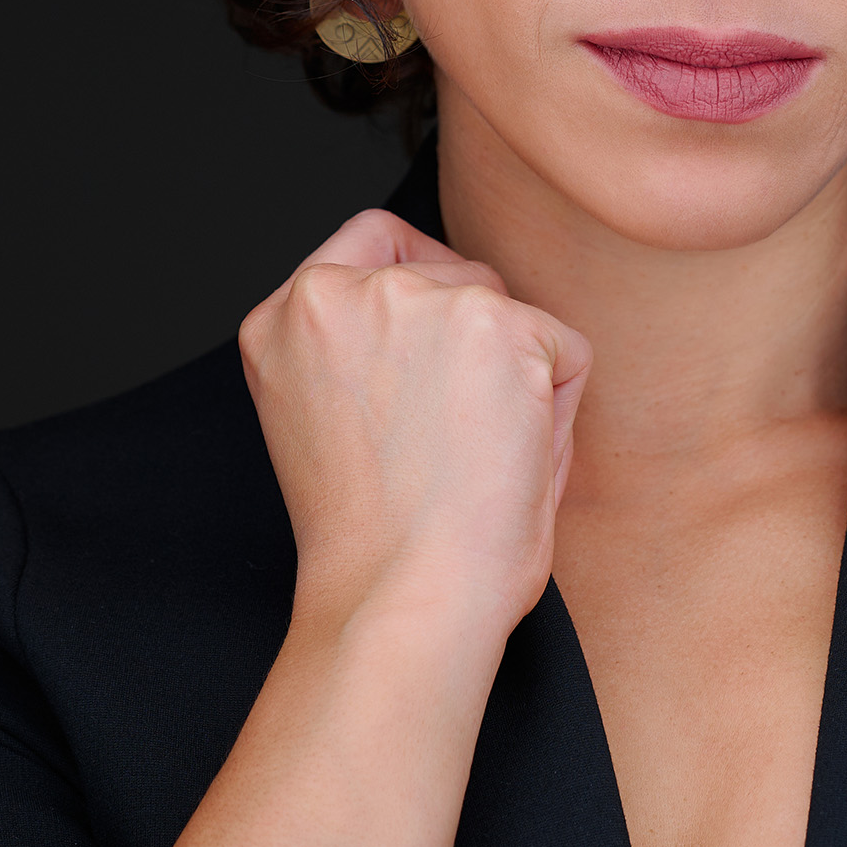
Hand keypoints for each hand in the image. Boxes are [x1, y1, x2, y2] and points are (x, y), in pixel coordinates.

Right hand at [182, 212, 589, 845]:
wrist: (400, 601)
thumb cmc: (375, 546)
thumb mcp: (333, 421)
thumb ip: (371, 352)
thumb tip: (454, 319)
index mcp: (282, 321)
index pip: (372, 245)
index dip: (422, 292)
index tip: (433, 362)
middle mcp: (337, 294)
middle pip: (453, 272)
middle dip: (476, 345)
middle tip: (456, 443)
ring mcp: (417, 300)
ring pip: (512, 311)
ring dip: (516, 378)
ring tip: (477, 461)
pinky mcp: (494, 323)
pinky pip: (565, 351)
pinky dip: (560, 409)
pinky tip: (512, 464)